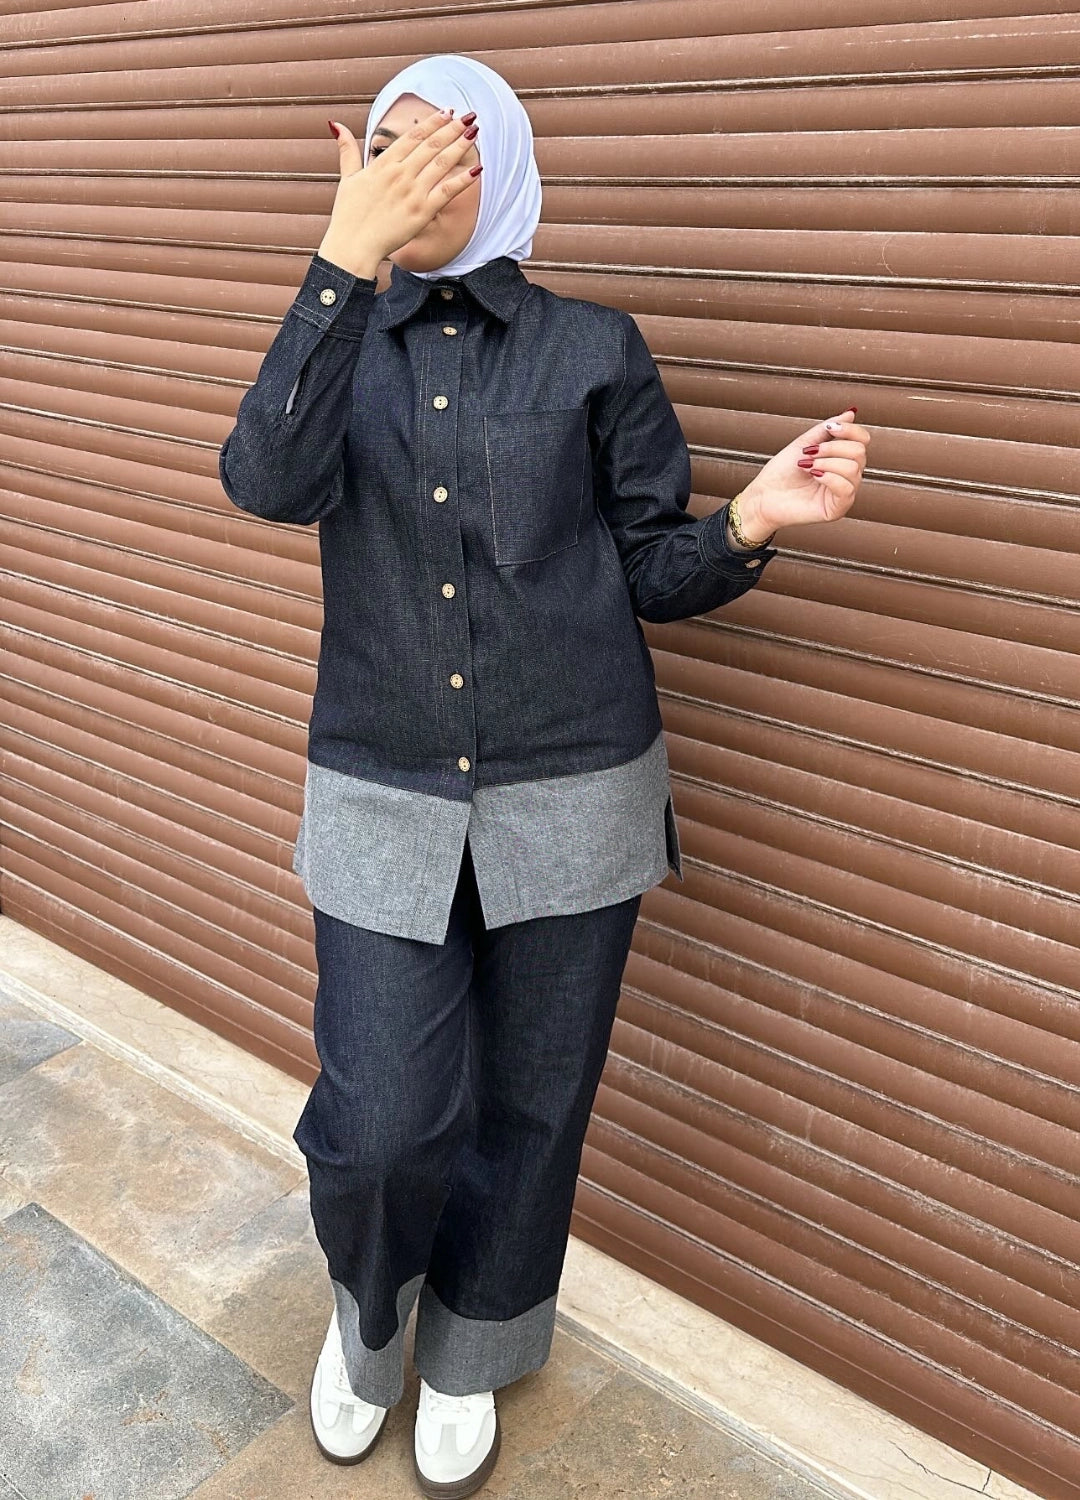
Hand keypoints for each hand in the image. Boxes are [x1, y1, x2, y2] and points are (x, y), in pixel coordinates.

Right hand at [318, 108, 480, 277]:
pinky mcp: (422, 212)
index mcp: (383, 164)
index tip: (448, 112)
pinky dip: (463, 179)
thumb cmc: (348, 216)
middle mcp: (400, 174)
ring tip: (475, 132)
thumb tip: (335, 124)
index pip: (413, 136)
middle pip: (431, 145)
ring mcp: (412, 192)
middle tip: (469, 116)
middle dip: (452, 128)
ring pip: (442, 163)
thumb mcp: (347, 178)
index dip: (433, 122)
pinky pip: (447, 191)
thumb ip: (347, 150)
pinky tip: (477, 169)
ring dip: (460, 145)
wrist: (352, 246)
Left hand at [734, 407, 869, 543]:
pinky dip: (830, 478)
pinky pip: (846, 489)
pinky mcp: (837, 509)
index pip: (862, 440)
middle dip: (832, 448)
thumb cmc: (781, 472)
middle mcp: (846, 476)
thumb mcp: (805, 443)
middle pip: (859, 452)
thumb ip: (827, 429)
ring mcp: (843, 493)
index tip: (830, 428)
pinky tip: (815, 476)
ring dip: (827, 462)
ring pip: (853, 469)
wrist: (764, 495)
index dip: (850, 430)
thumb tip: (850, 413)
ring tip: (808, 466)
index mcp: (841, 459)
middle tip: (810, 453)